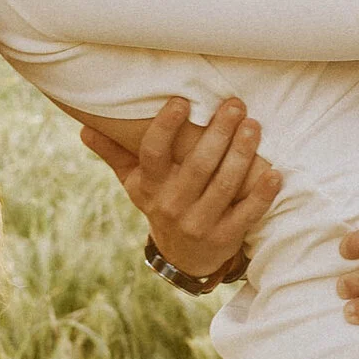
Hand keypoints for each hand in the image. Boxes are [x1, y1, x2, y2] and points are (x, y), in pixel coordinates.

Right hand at [79, 93, 282, 280]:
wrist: (183, 257)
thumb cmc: (161, 204)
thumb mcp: (136, 183)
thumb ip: (115, 154)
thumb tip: (84, 127)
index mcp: (151, 187)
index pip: (153, 154)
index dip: (165, 127)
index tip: (181, 101)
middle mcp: (172, 206)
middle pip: (197, 166)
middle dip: (218, 133)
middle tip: (235, 105)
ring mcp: (200, 224)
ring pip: (224, 186)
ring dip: (241, 154)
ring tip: (254, 126)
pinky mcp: (225, 238)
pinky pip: (246, 214)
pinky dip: (261, 193)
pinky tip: (274, 172)